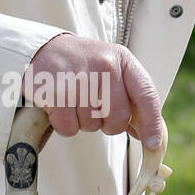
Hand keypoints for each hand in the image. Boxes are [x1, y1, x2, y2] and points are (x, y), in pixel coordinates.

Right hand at [21, 34, 163, 152]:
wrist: (42, 49)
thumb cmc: (84, 65)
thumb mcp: (112, 70)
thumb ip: (131, 99)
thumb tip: (149, 136)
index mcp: (123, 60)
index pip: (146, 96)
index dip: (151, 124)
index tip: (152, 145)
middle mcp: (104, 66)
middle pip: (118, 118)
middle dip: (109, 125)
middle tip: (96, 111)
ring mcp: (79, 78)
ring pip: (92, 126)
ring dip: (84, 123)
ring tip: (74, 101)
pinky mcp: (56, 92)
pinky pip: (69, 128)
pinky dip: (65, 125)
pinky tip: (60, 106)